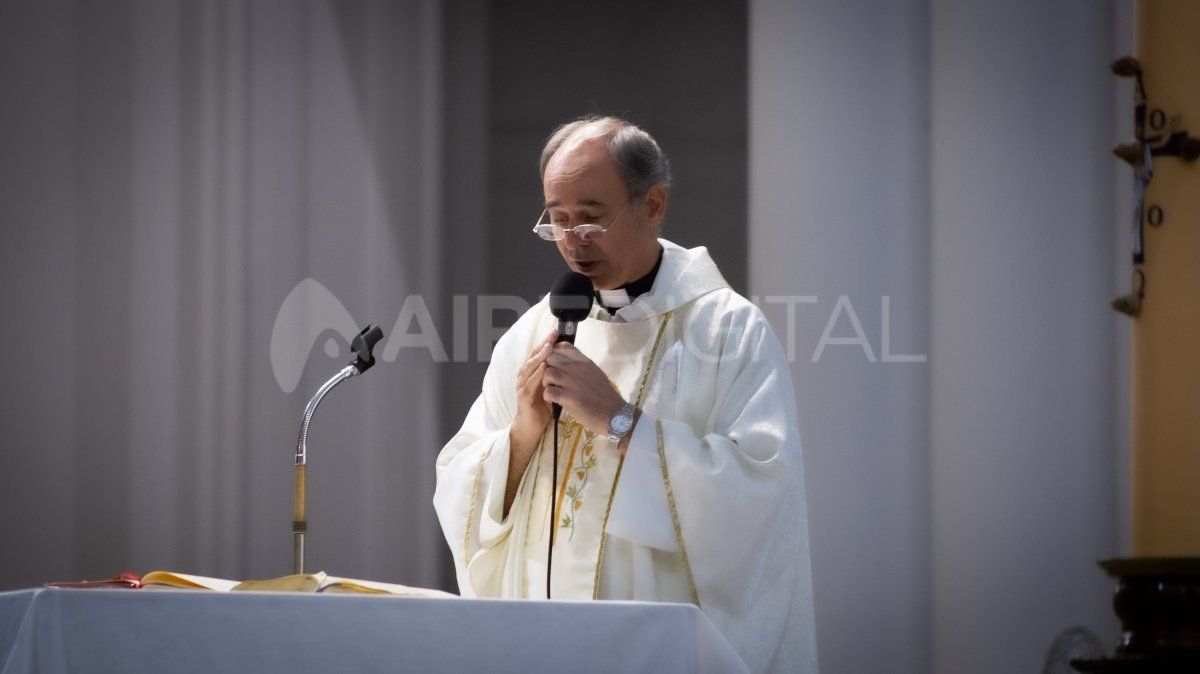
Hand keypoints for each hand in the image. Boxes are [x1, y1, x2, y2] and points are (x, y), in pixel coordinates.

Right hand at [510, 331, 556, 455]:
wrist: (532, 427)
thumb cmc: (542, 407)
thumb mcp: (552, 387)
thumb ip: (556, 374)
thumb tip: (569, 361)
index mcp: (533, 373)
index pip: (539, 354)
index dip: (547, 343)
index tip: (557, 333)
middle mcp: (526, 376)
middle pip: (533, 356)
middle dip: (543, 345)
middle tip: (552, 335)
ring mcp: (523, 386)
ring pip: (530, 367)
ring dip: (539, 357)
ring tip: (548, 348)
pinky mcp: (523, 397)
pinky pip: (529, 384)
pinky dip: (536, 375)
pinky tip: (543, 369)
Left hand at [541, 342, 626, 436]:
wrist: (614, 414)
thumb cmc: (604, 396)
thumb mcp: (595, 373)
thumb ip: (581, 365)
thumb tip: (567, 357)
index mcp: (585, 362)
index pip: (564, 346)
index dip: (554, 352)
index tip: (554, 362)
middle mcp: (579, 369)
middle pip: (551, 358)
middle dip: (547, 367)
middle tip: (550, 378)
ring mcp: (574, 383)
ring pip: (547, 373)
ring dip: (546, 382)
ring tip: (552, 390)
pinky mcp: (570, 398)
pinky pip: (549, 391)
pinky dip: (548, 396)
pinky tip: (553, 400)